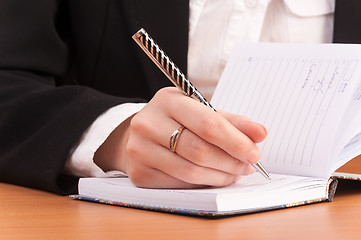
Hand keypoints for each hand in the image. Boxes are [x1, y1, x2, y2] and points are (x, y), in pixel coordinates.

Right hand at [95, 87, 266, 188]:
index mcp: (168, 100)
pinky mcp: (139, 173)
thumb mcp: (200, 111)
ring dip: (220, 176)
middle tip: (248, 166)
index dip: (235, 141)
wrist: (141, 134)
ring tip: (235, 173)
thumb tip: (260, 133)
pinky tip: (214, 177)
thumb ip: (231, 122)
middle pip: (199, 150)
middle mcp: (148, 123)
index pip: (208, 123)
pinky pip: (179, 183)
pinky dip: (203, 183)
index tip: (254, 152)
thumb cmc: (177, 120)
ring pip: (190, 171)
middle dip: (231, 162)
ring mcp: (140, 150)